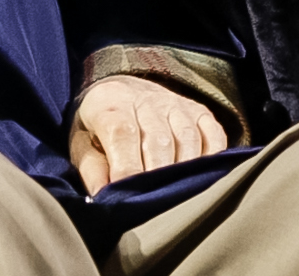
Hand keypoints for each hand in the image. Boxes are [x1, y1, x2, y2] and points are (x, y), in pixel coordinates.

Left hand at [67, 75, 225, 194]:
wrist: (122, 91)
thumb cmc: (100, 127)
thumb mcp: (83, 143)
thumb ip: (92, 169)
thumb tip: (103, 197)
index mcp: (111, 103)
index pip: (122, 133)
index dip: (127, 168)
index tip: (127, 197)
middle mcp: (147, 98)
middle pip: (159, 140)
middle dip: (157, 177)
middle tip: (152, 207)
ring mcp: (177, 103)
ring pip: (188, 140)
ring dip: (184, 173)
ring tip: (176, 200)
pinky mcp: (200, 111)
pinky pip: (214, 136)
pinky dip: (213, 160)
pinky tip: (202, 180)